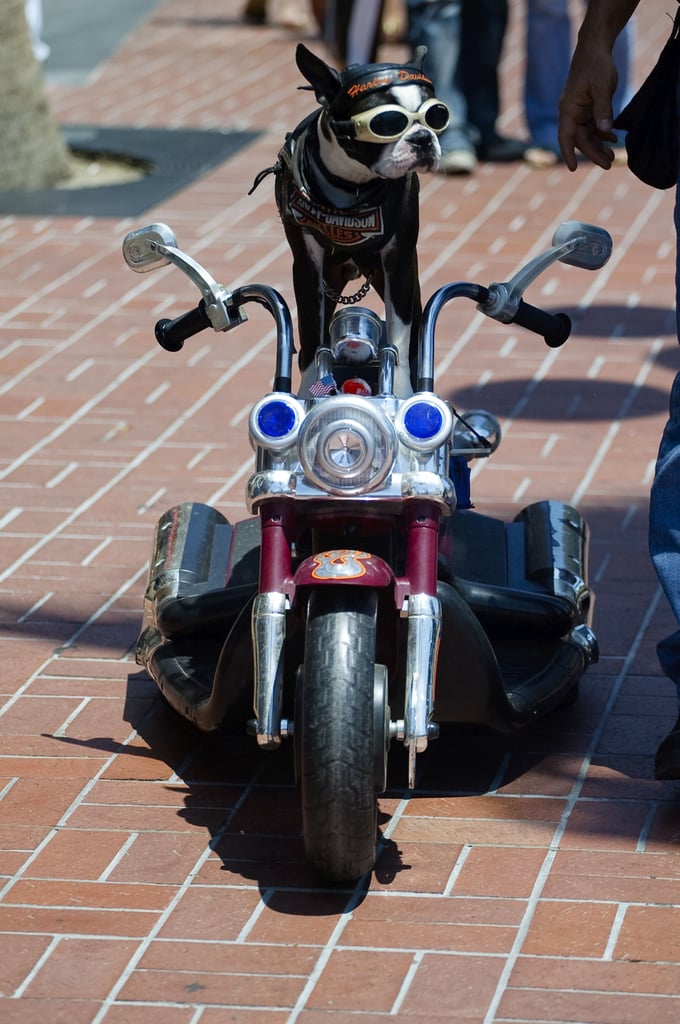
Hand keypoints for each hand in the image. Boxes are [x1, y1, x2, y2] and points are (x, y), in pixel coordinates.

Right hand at [557, 49, 618, 169]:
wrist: (595, 48)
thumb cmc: (596, 65)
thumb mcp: (602, 87)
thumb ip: (603, 110)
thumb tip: (605, 132)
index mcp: (568, 109)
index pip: (566, 136)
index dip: (568, 153)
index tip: (572, 168)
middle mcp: (571, 113)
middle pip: (580, 139)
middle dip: (593, 152)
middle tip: (608, 164)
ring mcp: (580, 111)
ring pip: (588, 135)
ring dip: (599, 145)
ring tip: (612, 156)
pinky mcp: (588, 108)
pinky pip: (594, 126)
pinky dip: (602, 133)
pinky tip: (613, 138)